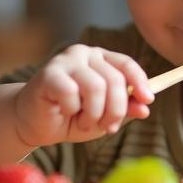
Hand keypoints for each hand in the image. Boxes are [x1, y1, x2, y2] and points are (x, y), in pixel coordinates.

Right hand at [12, 45, 153, 147]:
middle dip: (115, 110)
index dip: (140, 82)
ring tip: (84, 122)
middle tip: (107, 127)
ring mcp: (65, 61)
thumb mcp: (104, 116)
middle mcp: (84, 54)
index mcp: (101, 59)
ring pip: (96, 87)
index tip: (147, 100)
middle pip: (115, 80)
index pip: (126, 64)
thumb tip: (145, 107)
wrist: (34, 124)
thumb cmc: (70, 117)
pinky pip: (71, 93)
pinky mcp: (49, 73)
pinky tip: (65, 112)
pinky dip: (73, 110)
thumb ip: (124, 109)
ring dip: (94, 114)